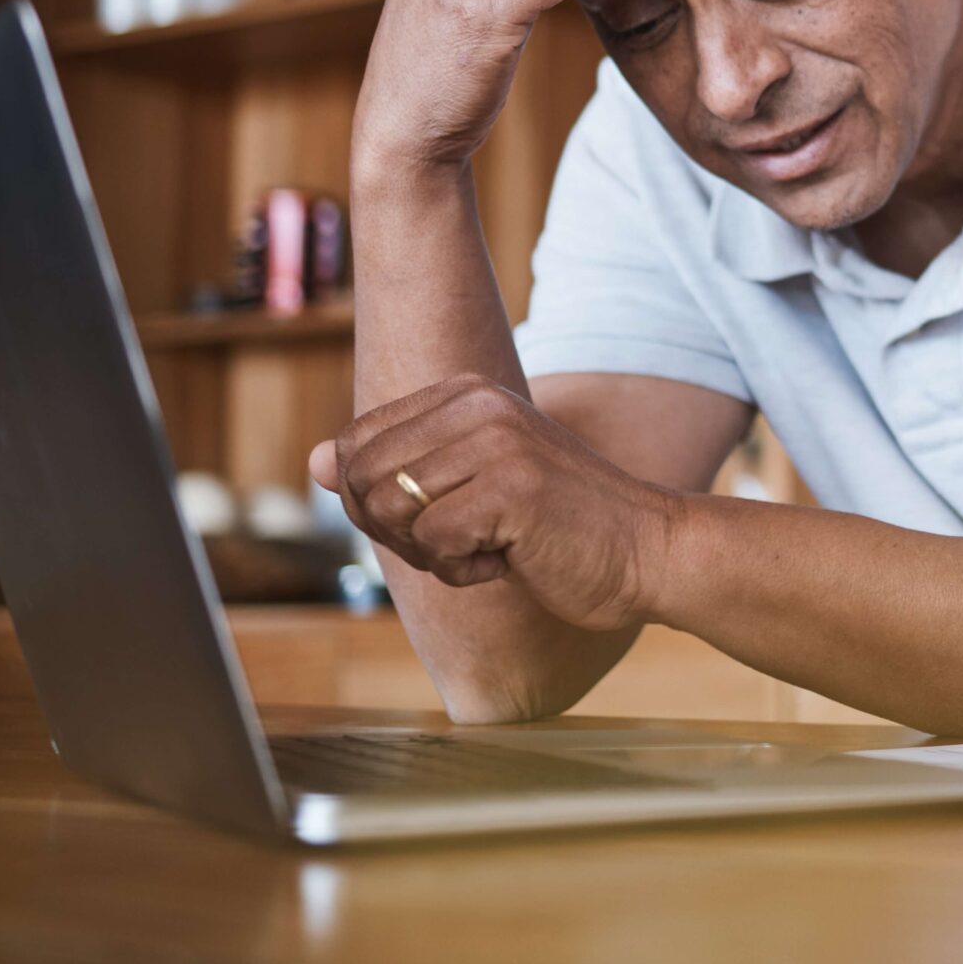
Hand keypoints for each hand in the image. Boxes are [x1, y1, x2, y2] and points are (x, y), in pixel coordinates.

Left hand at [308, 374, 685, 632]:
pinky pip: (433, 543)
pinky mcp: (512, 486)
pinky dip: (463, 571)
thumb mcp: (468, 488)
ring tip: (487, 547)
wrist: (647, 550)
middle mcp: (478, 403)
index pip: (355, 443)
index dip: (376, 502)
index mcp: (465, 392)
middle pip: (362, 480)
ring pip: (390, 511)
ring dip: (429, 553)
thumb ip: (396, 471)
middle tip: (461, 542)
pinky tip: (510, 559)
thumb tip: (315, 462)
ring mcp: (496, 440)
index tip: (438, 519)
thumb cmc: (557, 527)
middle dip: (397, 532)